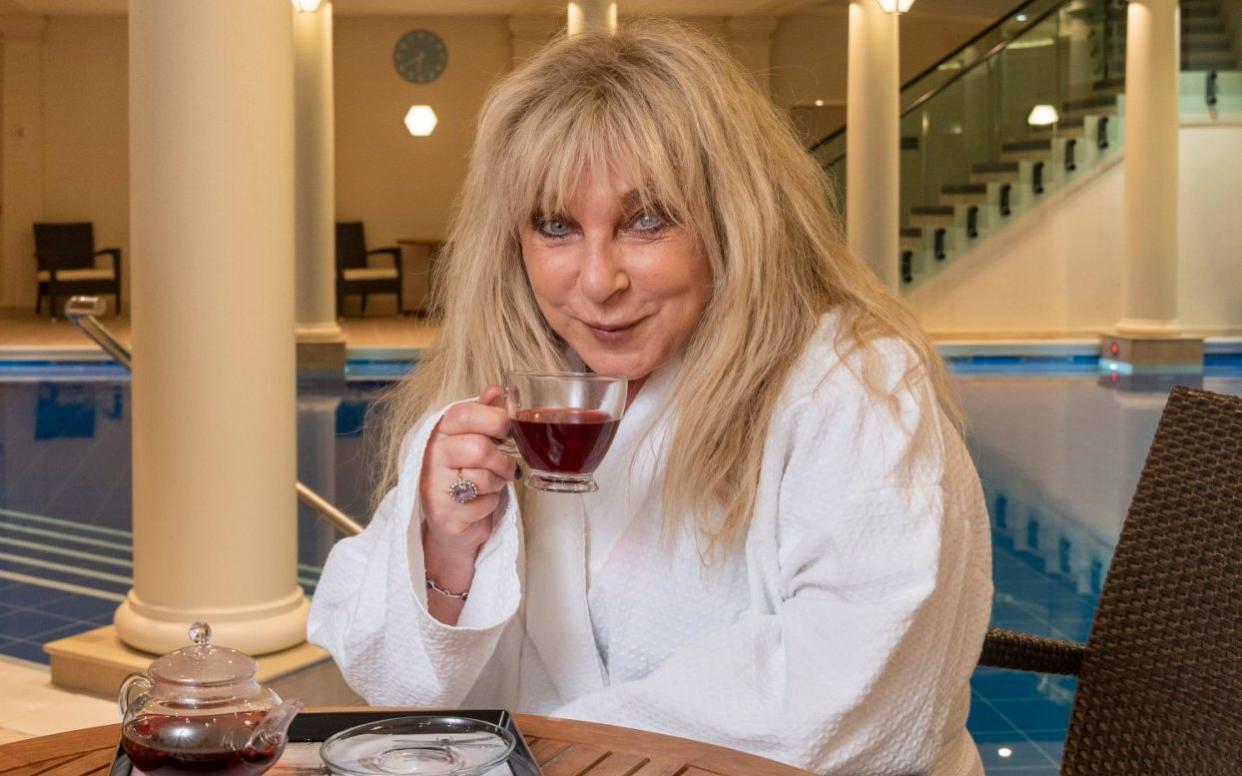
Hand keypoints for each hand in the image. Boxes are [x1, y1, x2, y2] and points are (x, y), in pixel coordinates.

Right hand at [420, 386, 517, 564]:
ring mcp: (433, 486)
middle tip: (505, 466)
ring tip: (490, 485)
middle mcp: (430, 456)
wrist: (451, 521)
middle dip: (502, 460)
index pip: (463, 412)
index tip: (505, 430)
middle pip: (479, 448)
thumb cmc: (466, 474)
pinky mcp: (443, 515)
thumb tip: (497, 390)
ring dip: (498, 484)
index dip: (493, 419)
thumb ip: (485, 414)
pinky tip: (478, 504)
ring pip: (483, 478)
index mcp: (439, 431)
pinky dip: (490, 506)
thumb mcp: (475, 439)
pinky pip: (483, 505)